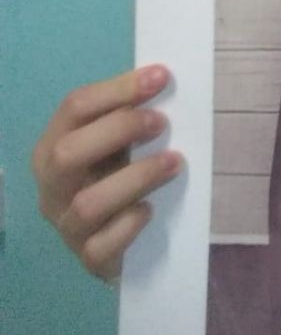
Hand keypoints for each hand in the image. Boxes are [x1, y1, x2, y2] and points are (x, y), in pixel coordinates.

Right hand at [31, 64, 182, 280]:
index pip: (74, 107)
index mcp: (53, 145)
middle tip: (161, 122)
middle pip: (67, 153)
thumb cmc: (116, 172)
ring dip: (136, 177)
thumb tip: (162, 79)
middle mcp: (51, 185)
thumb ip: (129, 114)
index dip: (119, 89)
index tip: (161, 77)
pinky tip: (149, 210)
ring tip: (174, 162)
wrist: (114, 235)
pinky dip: (129, 225)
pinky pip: (102, 247)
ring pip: (87, 204)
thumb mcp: (116, 141)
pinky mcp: (88, 257)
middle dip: (119, 130)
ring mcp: (66, 224)